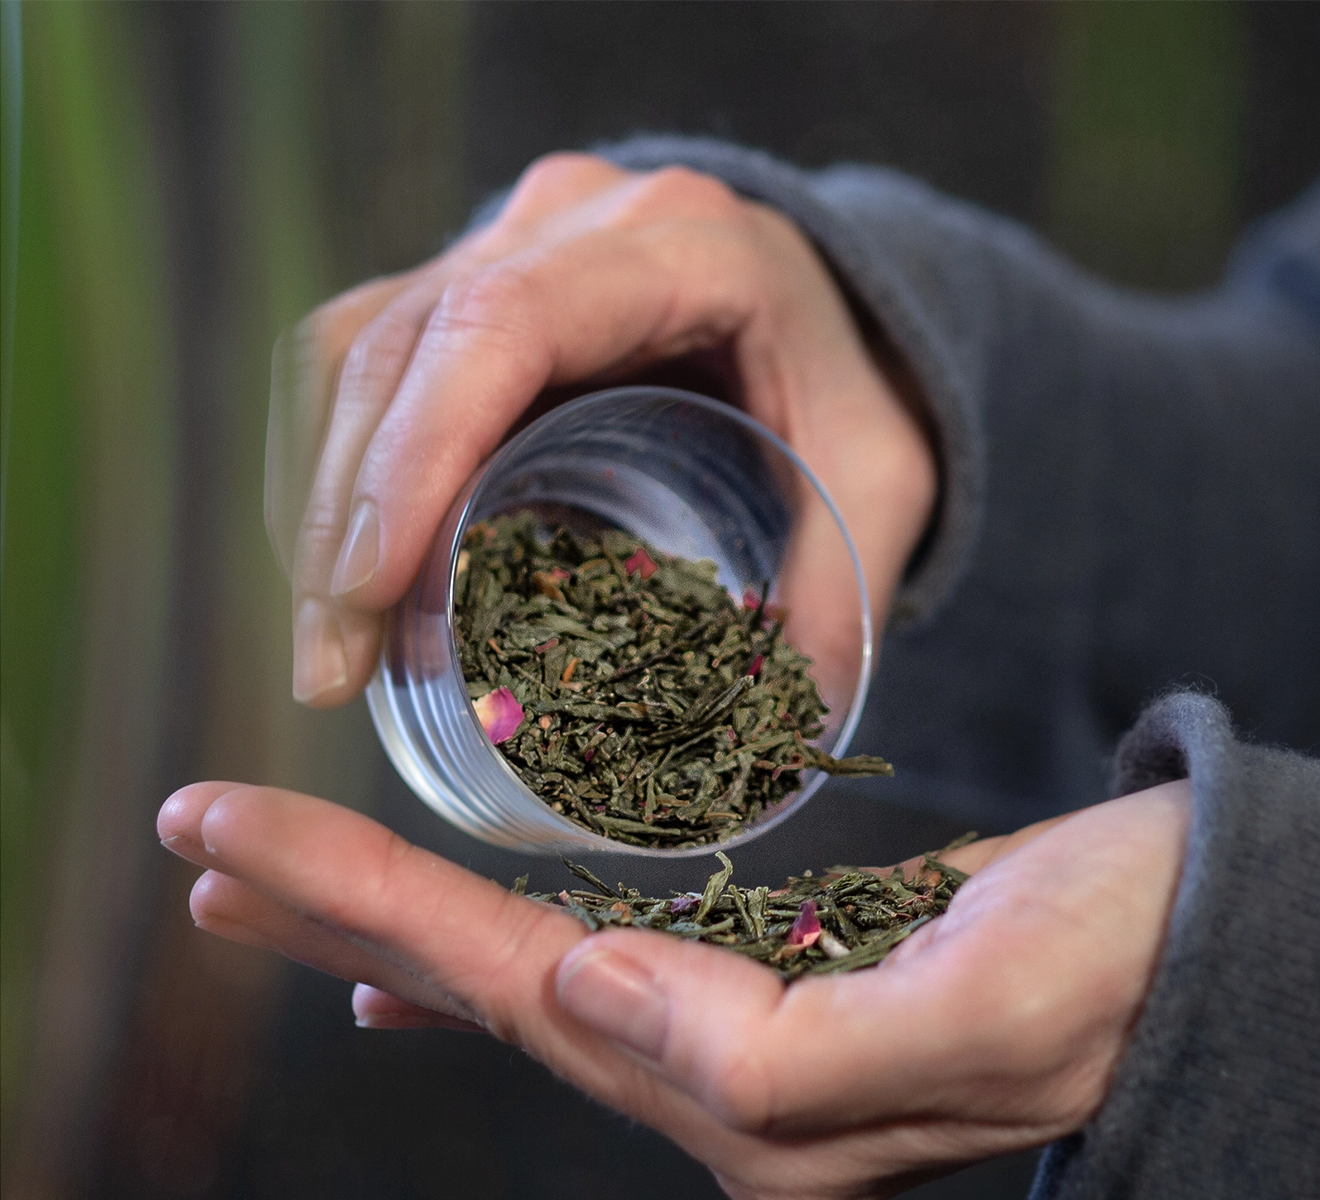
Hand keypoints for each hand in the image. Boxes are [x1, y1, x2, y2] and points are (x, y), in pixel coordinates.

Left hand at [157, 779, 1190, 1199]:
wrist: (1206, 953)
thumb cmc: (1123, 965)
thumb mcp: (985, 1008)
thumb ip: (786, 1052)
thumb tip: (599, 996)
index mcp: (765, 1109)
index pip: (527, 996)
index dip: (371, 910)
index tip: (228, 839)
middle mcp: (735, 1100)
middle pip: (498, 994)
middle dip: (344, 911)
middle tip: (202, 843)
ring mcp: (751, 1052)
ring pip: (536, 984)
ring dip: (402, 927)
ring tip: (280, 887)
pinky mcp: (777, 990)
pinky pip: (605, 978)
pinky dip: (503, 961)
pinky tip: (441, 966)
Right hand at [269, 155, 935, 708]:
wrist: (825, 311)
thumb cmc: (850, 389)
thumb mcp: (882, 480)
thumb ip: (839, 591)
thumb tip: (778, 734)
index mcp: (678, 246)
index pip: (501, 326)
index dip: (415, 455)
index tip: (366, 590)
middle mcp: (571, 222)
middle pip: (398, 343)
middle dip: (341, 511)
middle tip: (331, 663)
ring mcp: (506, 245)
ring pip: (352, 349)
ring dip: (314, 497)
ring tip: (328, 642)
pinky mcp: (468, 291)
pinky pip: (361, 363)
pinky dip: (333, 472)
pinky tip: (339, 576)